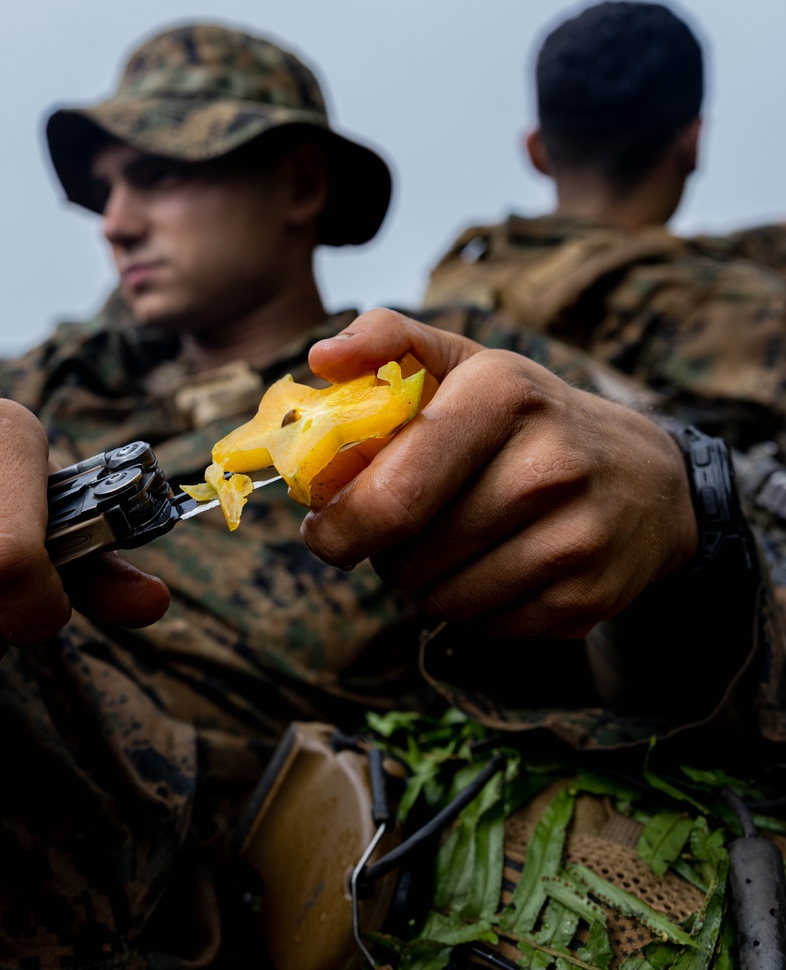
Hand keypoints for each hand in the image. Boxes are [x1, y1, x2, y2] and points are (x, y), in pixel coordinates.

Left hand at [301, 311, 697, 638]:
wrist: (647, 478)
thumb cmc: (527, 419)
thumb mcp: (468, 363)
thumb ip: (387, 342)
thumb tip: (322, 358)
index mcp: (502, 394)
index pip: (393, 494)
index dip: (338, 526)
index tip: (321, 527)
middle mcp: (547, 465)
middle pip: (409, 556)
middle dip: (379, 554)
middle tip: (388, 533)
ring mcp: (574, 537)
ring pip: (442, 600)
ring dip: (421, 584)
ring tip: (442, 546)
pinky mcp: (588, 598)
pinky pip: (484, 626)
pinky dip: (469, 608)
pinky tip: (489, 568)